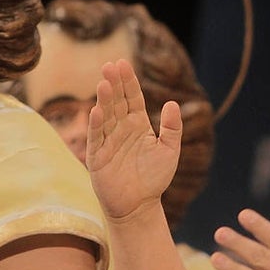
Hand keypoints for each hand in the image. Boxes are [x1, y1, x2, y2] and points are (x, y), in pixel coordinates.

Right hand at [86, 58, 181, 220]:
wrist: (139, 205)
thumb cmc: (154, 178)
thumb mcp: (169, 151)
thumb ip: (172, 128)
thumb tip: (173, 103)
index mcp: (138, 125)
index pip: (132, 98)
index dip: (128, 82)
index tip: (123, 63)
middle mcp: (121, 129)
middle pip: (116, 102)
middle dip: (114, 84)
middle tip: (110, 65)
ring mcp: (108, 141)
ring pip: (105, 115)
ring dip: (104, 99)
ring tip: (104, 82)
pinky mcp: (98, 156)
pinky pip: (97, 137)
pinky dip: (96, 124)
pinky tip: (96, 110)